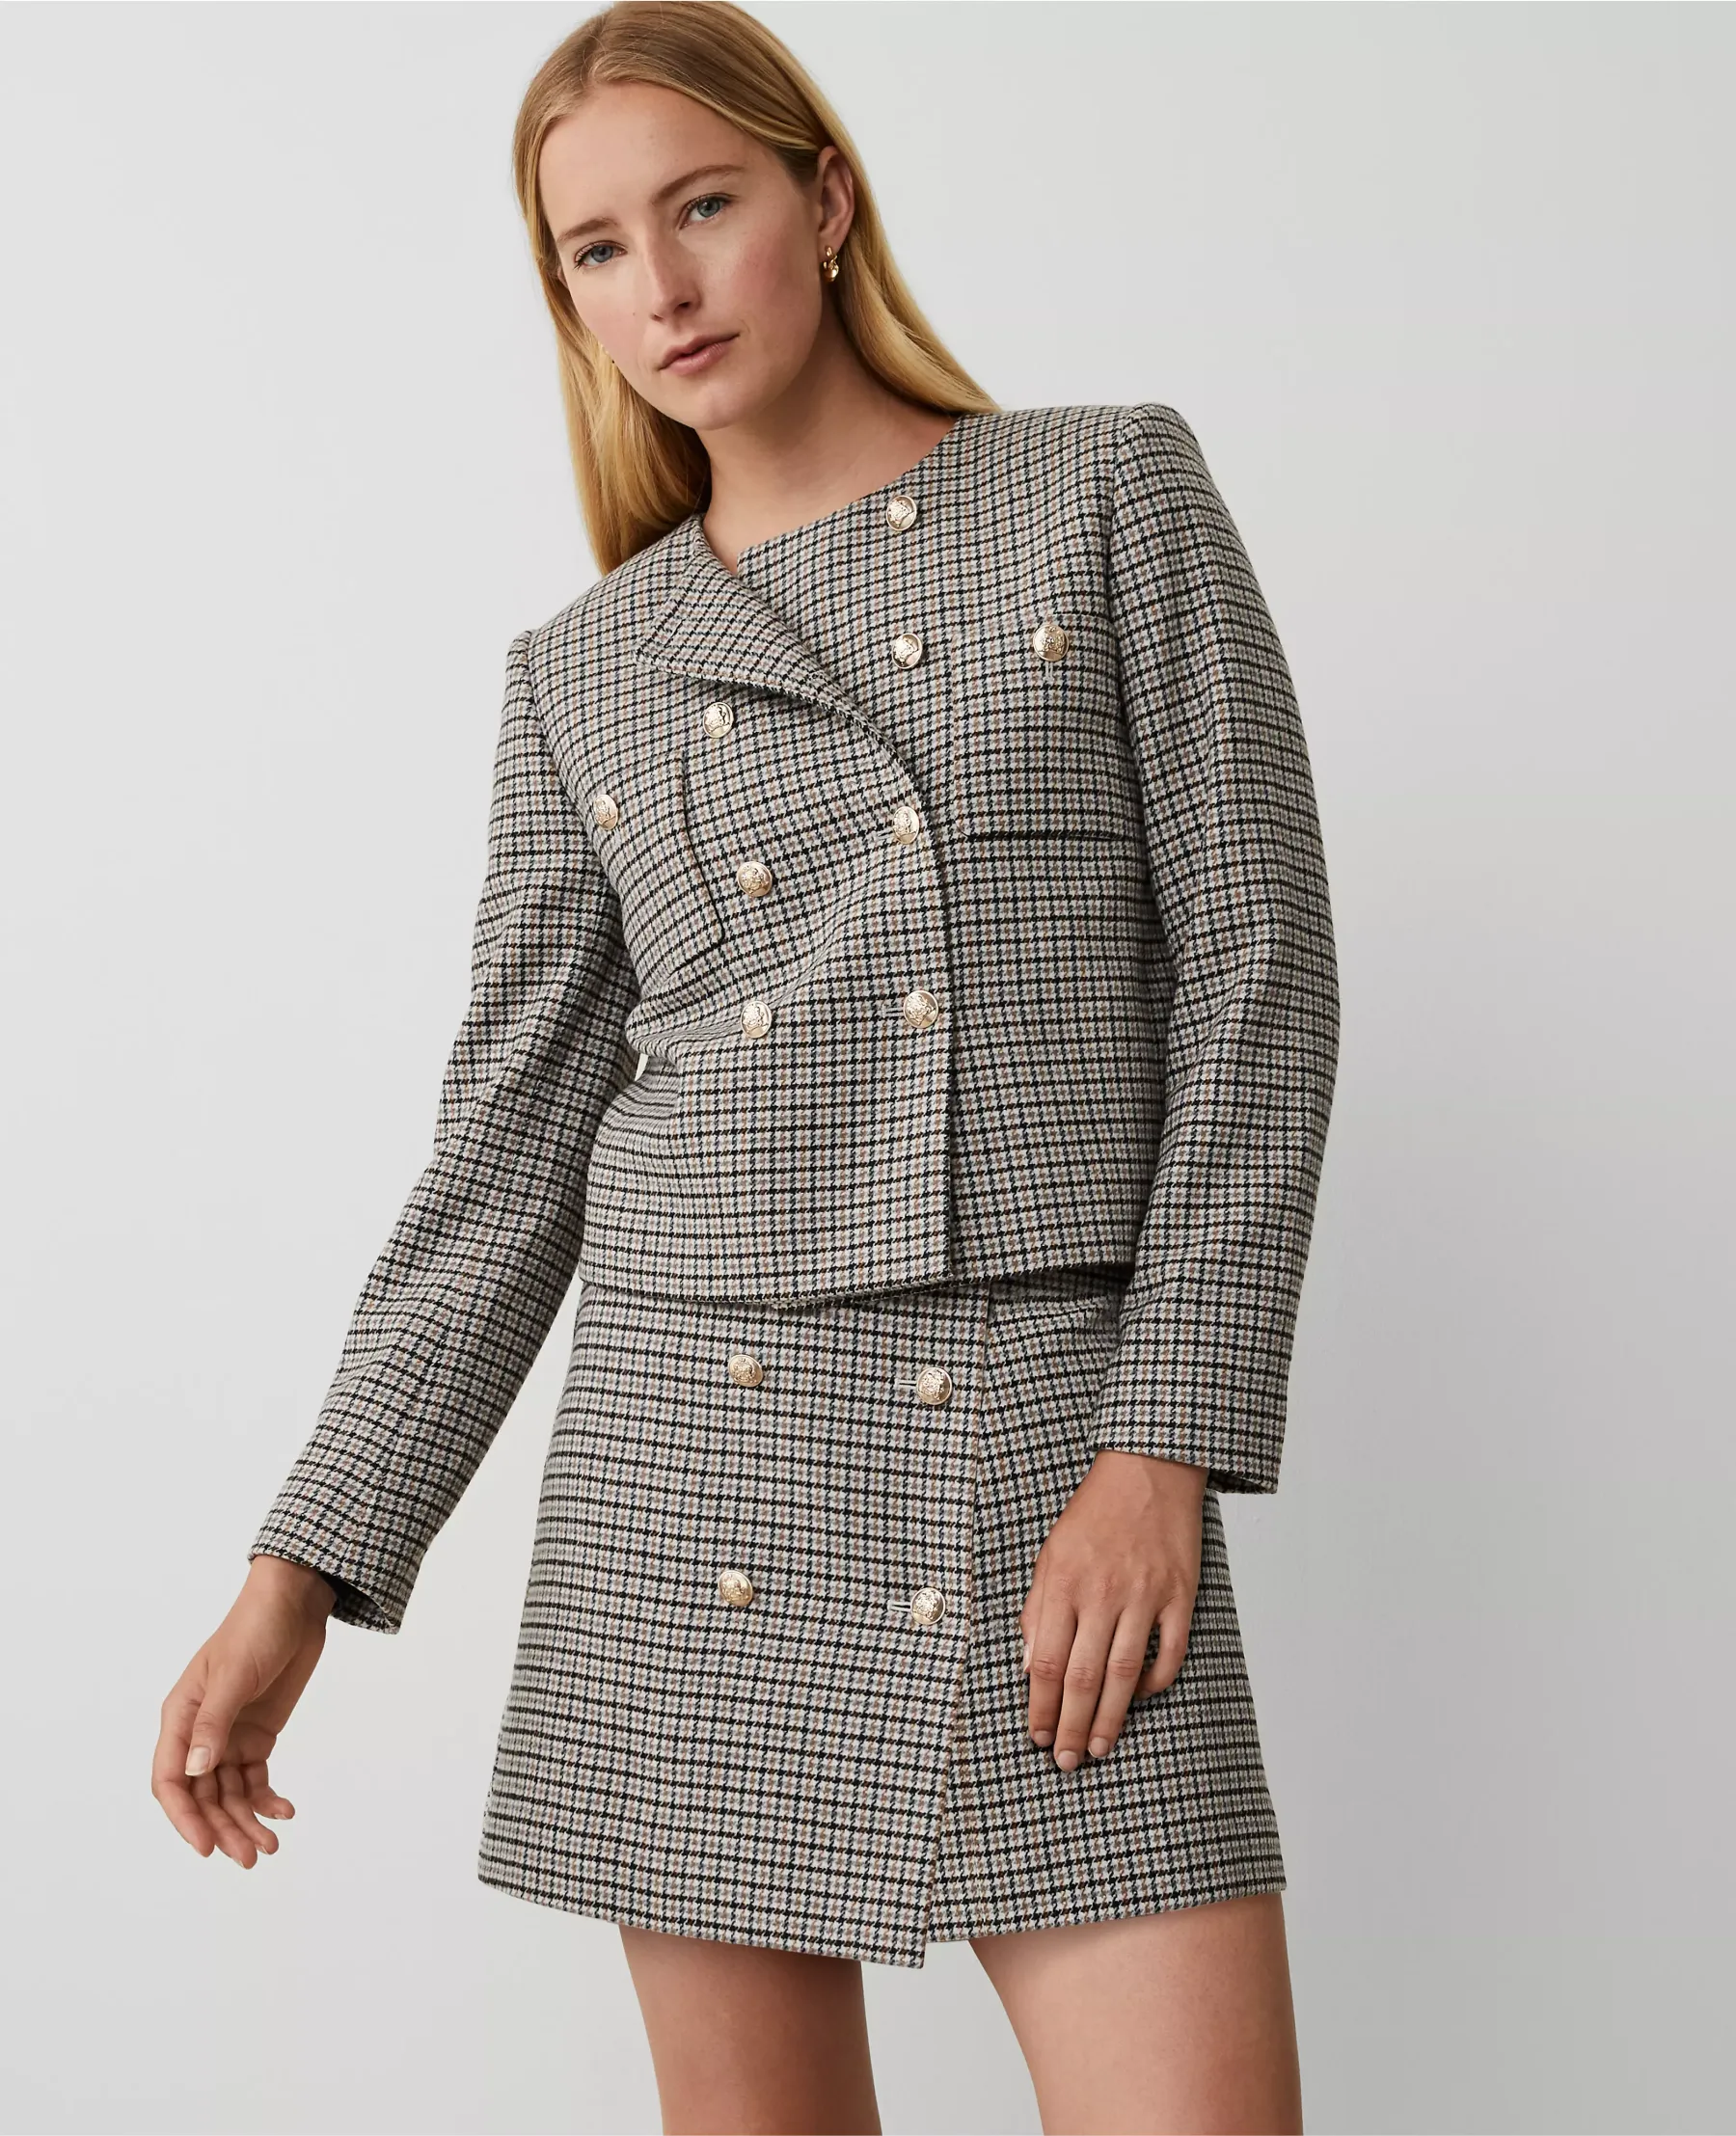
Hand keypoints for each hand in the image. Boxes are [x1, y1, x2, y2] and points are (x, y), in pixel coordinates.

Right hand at [152, 1555, 336, 1866]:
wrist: (296, 1602)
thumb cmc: (256, 1628)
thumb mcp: (235, 1674)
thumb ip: (214, 1723)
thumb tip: (196, 1770)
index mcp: (181, 1716)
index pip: (169, 1779)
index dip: (184, 1817)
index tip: (207, 1845)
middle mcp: (200, 1732)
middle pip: (202, 1795)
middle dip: (223, 1828)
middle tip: (250, 1857)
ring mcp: (229, 1735)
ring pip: (229, 1793)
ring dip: (246, 1821)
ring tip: (270, 1846)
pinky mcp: (258, 1735)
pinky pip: (255, 1777)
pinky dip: (267, 1798)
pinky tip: (286, 1811)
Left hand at [1020, 1449, 1205, 1769]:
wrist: (1149, 1469)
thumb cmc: (1095, 1513)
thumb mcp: (1051, 1553)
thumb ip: (1038, 1609)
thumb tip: (1031, 1666)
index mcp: (1065, 1582)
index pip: (1049, 1661)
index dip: (1042, 1706)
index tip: (1037, 1734)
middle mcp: (1104, 1593)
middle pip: (1084, 1677)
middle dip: (1072, 1726)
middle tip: (1065, 1760)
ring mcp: (1145, 1595)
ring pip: (1124, 1674)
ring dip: (1110, 1719)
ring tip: (1098, 1748)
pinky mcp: (1180, 1595)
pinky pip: (1169, 1654)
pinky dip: (1154, 1683)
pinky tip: (1138, 1699)